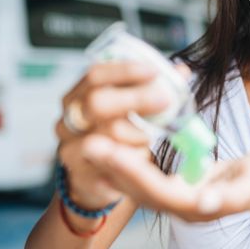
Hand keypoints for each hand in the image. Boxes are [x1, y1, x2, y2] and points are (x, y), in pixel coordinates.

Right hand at [54, 60, 188, 209]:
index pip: (95, 75)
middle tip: (165, 100)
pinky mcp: (81, 176)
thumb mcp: (130, 110)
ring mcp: (71, 148)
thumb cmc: (116, 134)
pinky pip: (115, 165)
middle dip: (135, 99)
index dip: (124, 71)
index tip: (154, 71)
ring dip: (140, 134)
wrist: (96, 177)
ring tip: (154, 137)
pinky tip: (145, 157)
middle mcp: (68, 120)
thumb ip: (152, 88)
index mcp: (77, 96)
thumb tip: (181, 71)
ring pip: (110, 135)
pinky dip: (136, 159)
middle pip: (97, 103)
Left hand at [81, 143, 249, 222]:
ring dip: (112, 164)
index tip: (110, 151)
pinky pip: (143, 174)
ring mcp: (174, 197)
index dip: (133, 173)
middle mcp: (179, 206)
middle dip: (113, 168)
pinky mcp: (172, 186)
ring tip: (90, 140)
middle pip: (138, 189)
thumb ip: (231, 195)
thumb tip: (205, 202)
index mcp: (197, 206)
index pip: (158, 191)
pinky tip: (108, 141)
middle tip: (88, 143)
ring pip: (136, 183)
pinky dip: (124, 159)